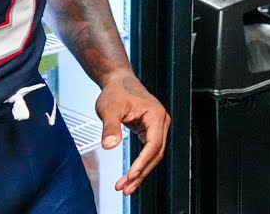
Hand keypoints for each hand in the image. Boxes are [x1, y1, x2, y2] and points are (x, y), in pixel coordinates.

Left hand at [95, 72, 170, 195]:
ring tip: (126, 186)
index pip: (153, 143)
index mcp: (155, 115)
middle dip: (141, 172)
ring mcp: (156, 127)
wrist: (118, 82)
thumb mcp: (109, 109)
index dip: (143, 161)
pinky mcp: (149, 130)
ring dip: (141, 171)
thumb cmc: (117, 91)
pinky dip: (139, 164)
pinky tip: (130, 174)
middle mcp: (160, 122)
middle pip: (156, 153)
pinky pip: (148, 151)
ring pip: (153, 155)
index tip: (131, 174)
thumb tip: (110, 145)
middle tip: (125, 187)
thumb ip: (110, 127)